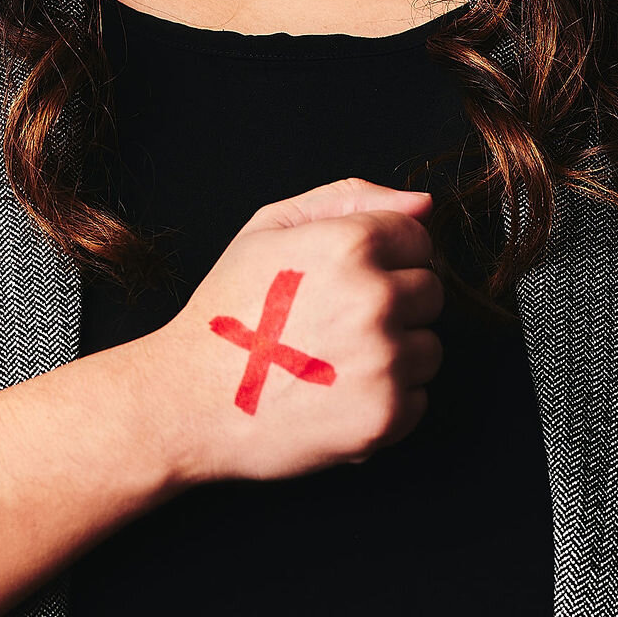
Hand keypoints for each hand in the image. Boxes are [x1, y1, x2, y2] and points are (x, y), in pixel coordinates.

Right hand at [124, 178, 444, 484]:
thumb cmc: (228, 311)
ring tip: (333, 362)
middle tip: (335, 324)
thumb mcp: (270, 229)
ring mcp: (383, 361)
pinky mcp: (384, 416)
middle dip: (393, 305)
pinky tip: (337, 396)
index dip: (382, 258)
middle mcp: (375, 299)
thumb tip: (425, 203)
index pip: (418, 239)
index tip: (345, 281)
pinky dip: (385, 403)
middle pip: (430, 293)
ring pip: (429, 348)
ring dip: (394, 356)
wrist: (187, 401)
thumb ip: (350, 200)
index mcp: (351, 245)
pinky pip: (419, 400)